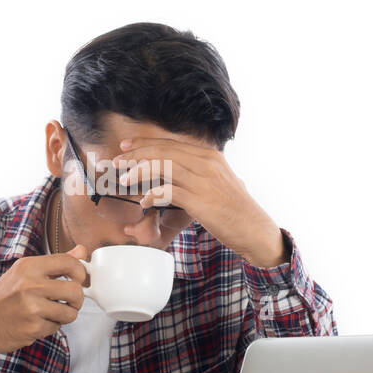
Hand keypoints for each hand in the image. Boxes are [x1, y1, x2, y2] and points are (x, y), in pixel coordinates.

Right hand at [0, 245, 87, 364]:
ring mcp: (31, 307)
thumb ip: (55, 263)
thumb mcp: (24, 273)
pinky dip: (50, 327)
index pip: (69, 262)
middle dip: (78, 300)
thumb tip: (82, 251)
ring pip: (70, 313)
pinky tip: (36, 323)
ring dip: (64, 316)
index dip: (81, 273)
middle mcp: (30, 284)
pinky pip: (56, 327)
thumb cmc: (2, 297)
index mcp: (28, 266)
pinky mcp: (32, 327)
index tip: (78, 280)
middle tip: (69, 302)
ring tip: (50, 313)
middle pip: (76, 290)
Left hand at [114, 137, 286, 267]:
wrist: (255, 229)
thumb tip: (170, 174)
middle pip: (164, 151)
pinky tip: (143, 202)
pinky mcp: (201, 201)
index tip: (126, 146)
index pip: (171, 143)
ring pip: (164, 167)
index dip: (146, 143)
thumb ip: (197, 173)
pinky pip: (169, 192)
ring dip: (140, 171)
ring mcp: (204, 181)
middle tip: (117, 161)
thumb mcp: (218, 182)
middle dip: (137, 154)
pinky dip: (152, 195)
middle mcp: (207, 164)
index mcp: (210, 156)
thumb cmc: (234, 209)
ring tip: (125, 179)